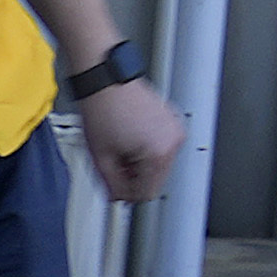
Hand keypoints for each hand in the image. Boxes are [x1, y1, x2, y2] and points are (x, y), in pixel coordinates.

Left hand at [76, 76, 184, 205]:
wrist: (106, 77)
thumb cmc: (103, 107)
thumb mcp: (101, 158)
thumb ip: (112, 185)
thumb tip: (118, 198)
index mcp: (159, 153)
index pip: (147, 193)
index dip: (128, 195)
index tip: (116, 189)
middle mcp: (173, 141)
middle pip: (155, 180)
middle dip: (134, 177)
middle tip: (114, 163)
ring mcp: (175, 129)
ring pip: (158, 164)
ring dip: (139, 163)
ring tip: (120, 145)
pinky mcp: (172, 120)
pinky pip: (161, 147)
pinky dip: (146, 148)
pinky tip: (129, 136)